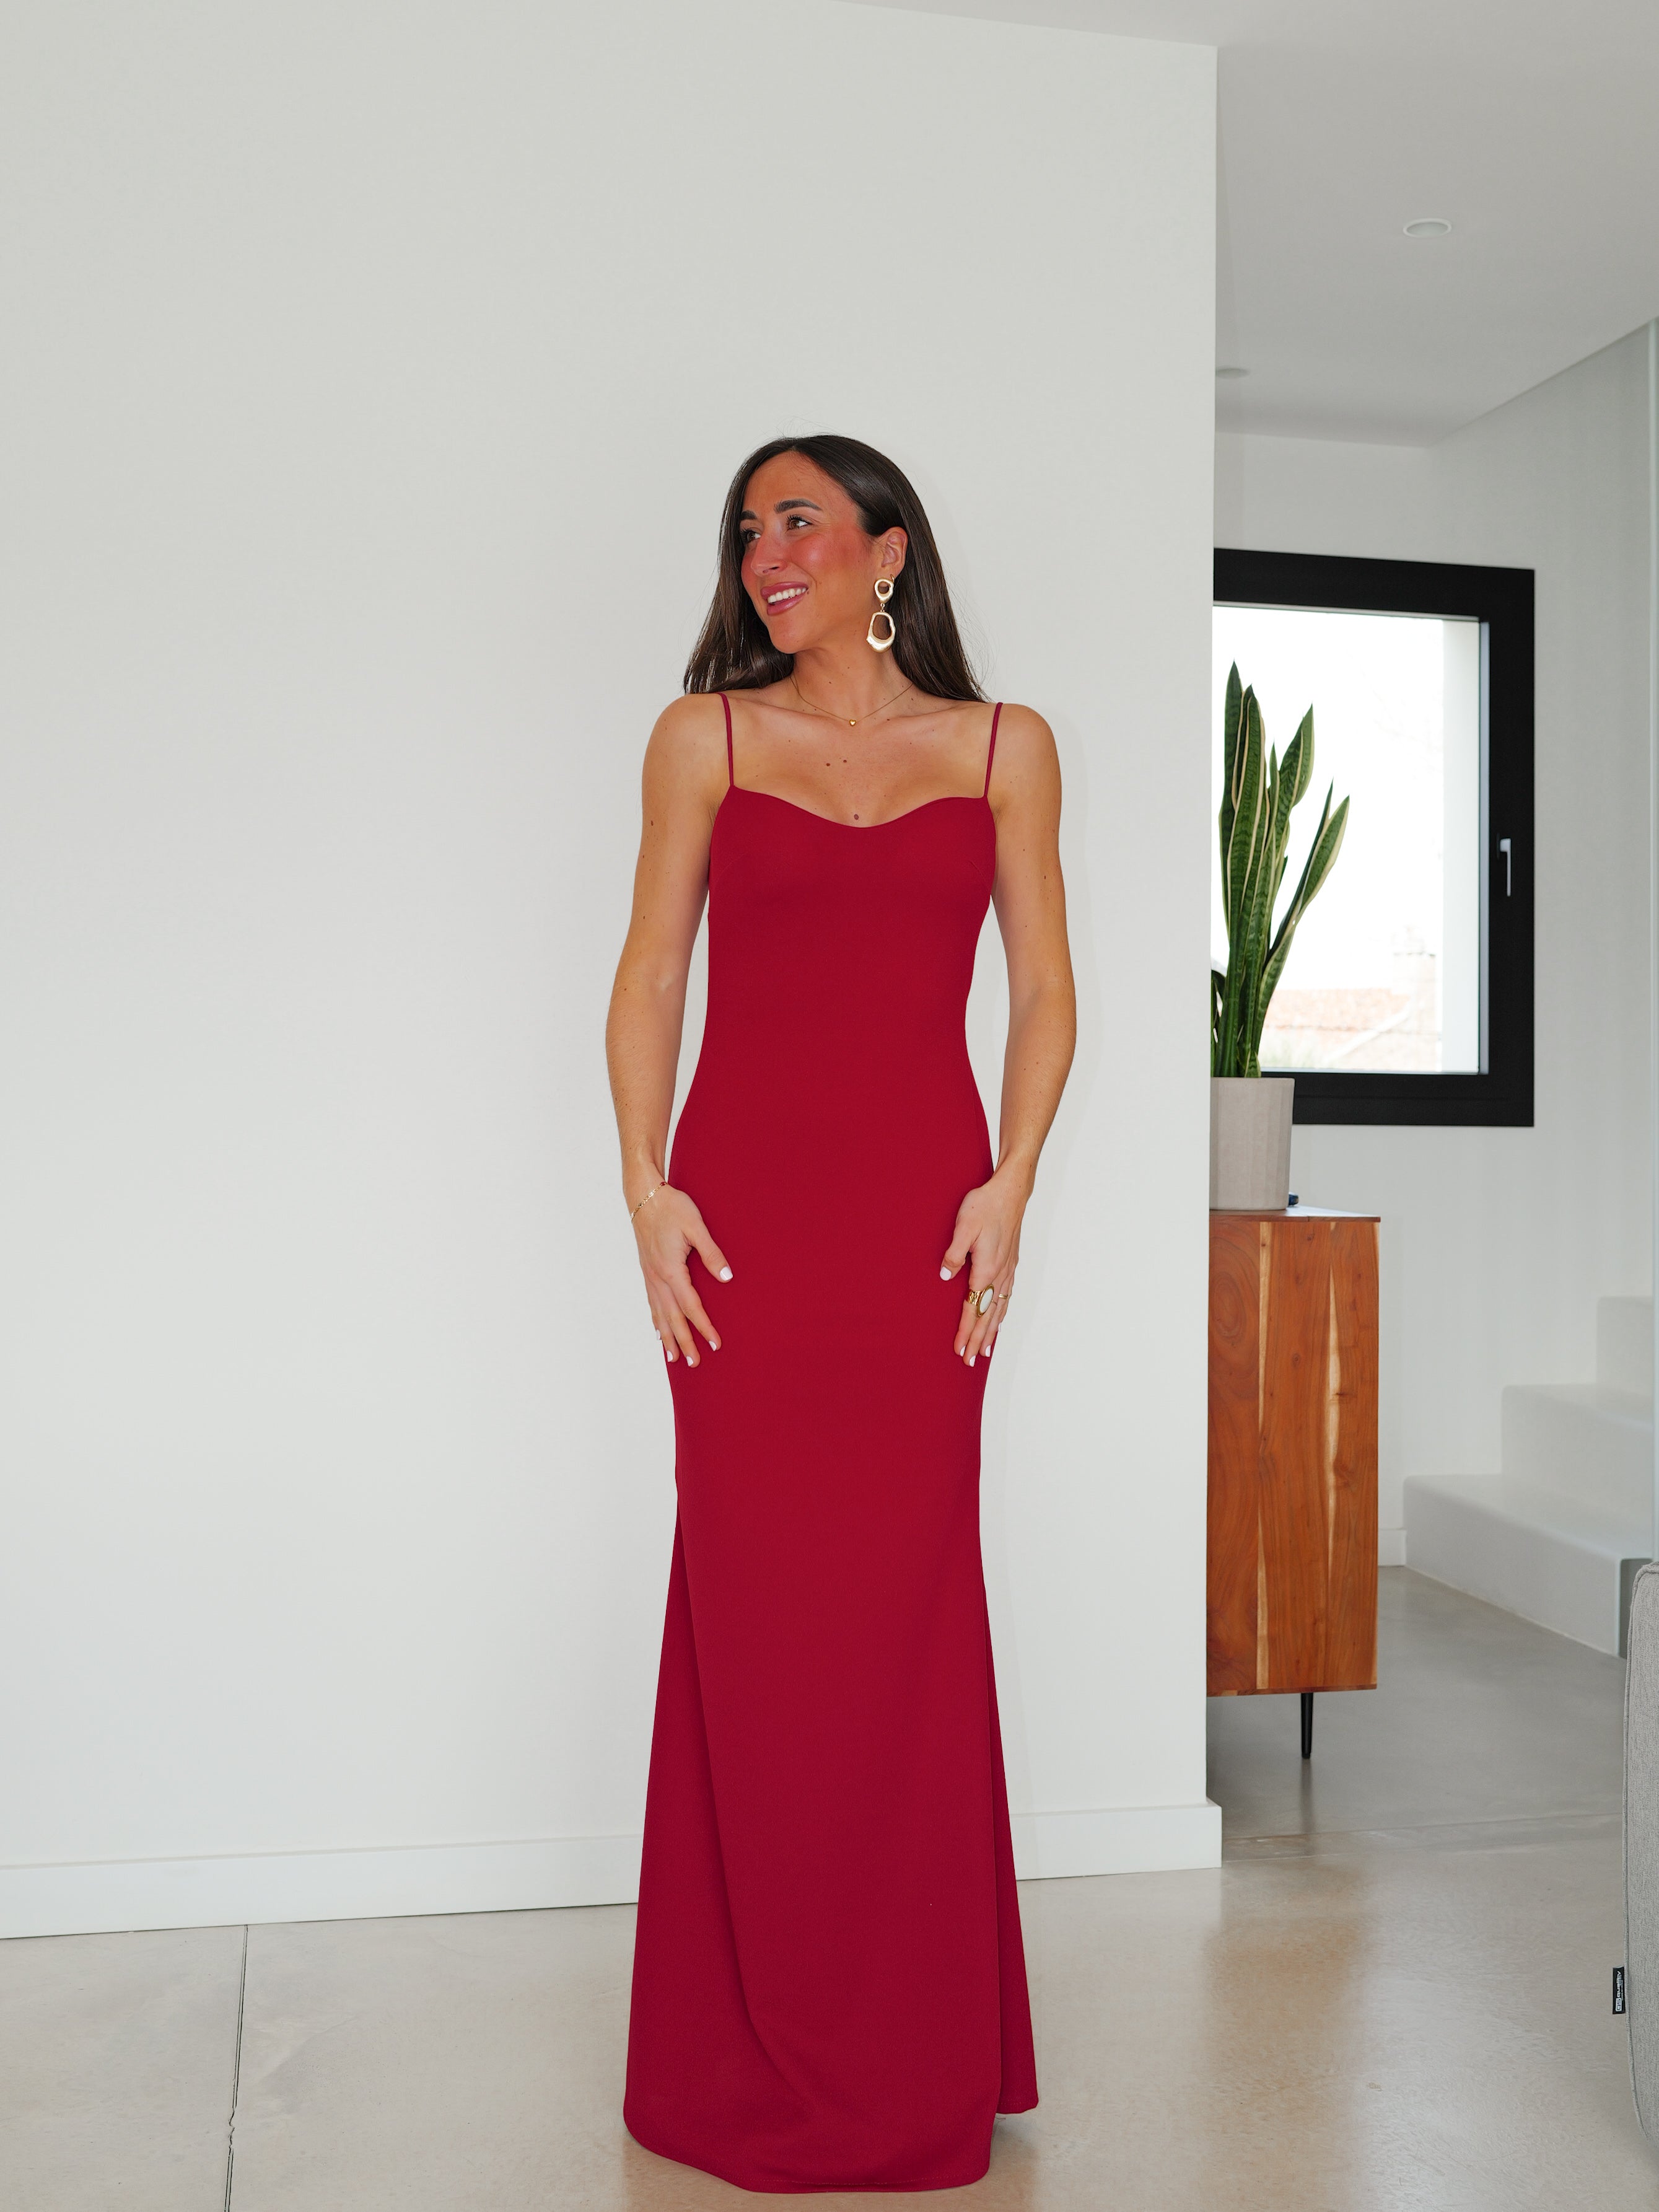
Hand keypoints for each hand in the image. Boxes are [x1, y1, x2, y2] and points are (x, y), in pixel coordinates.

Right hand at [632, 1182, 730, 1367]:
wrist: (644, 1196)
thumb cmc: (672, 1207)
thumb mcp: (696, 1226)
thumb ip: (711, 1253)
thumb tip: (726, 1278)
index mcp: (671, 1270)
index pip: (691, 1307)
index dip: (704, 1327)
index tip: (716, 1344)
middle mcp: (658, 1278)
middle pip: (673, 1317)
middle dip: (685, 1341)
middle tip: (694, 1363)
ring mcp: (650, 1276)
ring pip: (660, 1314)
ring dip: (668, 1337)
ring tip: (673, 1357)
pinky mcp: (647, 1271)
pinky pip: (651, 1303)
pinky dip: (656, 1320)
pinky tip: (657, 1330)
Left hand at [940, 1164, 1027, 1366]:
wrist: (1011, 1191)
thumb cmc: (985, 1205)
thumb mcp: (963, 1227)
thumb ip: (953, 1254)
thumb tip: (945, 1276)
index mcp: (986, 1269)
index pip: (974, 1309)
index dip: (966, 1332)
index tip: (959, 1350)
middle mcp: (999, 1274)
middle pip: (988, 1315)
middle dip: (978, 1340)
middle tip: (969, 1361)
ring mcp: (1008, 1269)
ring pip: (999, 1308)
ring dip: (991, 1331)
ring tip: (985, 1350)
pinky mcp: (1011, 1262)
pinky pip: (1007, 1296)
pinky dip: (1002, 1313)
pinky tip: (1000, 1318)